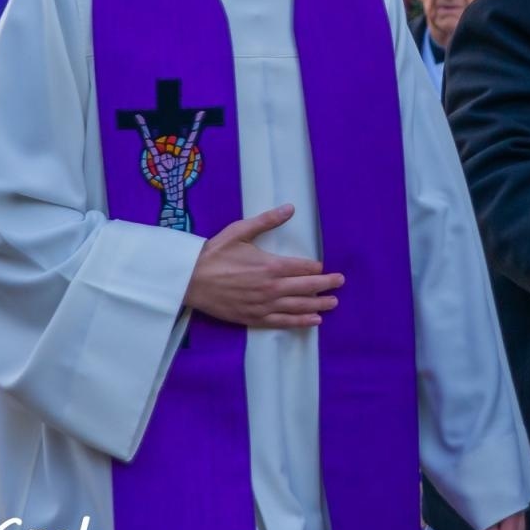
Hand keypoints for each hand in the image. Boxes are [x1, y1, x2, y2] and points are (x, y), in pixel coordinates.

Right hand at [182, 205, 343, 327]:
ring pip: (298, 307)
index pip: (303, 267)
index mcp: (270, 265)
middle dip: (326, 285)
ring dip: (319, 305)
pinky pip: (282, 322)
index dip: (316, 267)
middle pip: (307, 287)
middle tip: (340, 282)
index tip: (323, 267)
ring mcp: (263, 305)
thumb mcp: (239, 232)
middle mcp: (271, 287)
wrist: (189, 280)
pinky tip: (314, 321)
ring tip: (334, 303)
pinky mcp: (254, 318)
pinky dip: (300, 322)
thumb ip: (267, 221)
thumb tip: (291, 207)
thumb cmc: (214, 254)